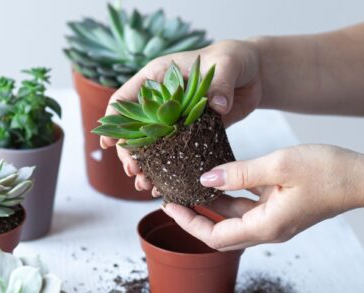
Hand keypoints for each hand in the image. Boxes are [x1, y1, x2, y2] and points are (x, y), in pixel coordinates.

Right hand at [99, 40, 263, 192]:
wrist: (254, 73)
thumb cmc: (233, 59)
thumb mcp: (226, 65)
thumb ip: (220, 84)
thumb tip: (217, 105)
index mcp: (158, 78)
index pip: (126, 99)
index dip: (114, 121)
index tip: (109, 143)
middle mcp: (162, 100)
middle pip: (134, 129)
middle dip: (130, 152)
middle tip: (134, 172)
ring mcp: (175, 119)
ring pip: (152, 146)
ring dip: (146, 166)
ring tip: (144, 186)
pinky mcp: (192, 133)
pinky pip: (176, 154)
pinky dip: (169, 170)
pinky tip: (164, 186)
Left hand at [162, 144, 363, 250]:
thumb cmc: (328, 171)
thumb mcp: (279, 164)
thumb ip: (240, 173)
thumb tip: (206, 178)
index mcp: (266, 226)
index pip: (215, 236)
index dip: (189, 223)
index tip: (169, 205)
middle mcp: (269, 229)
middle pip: (221, 233)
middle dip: (194, 218)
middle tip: (172, 197)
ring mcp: (276, 219)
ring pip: (234, 219)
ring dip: (211, 206)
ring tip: (189, 184)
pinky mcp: (282, 208)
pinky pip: (249, 207)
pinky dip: (231, 196)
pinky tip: (220, 177)